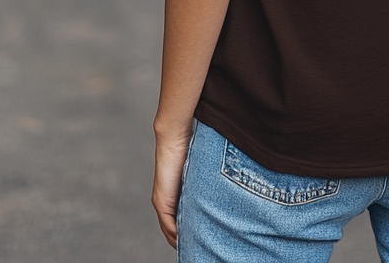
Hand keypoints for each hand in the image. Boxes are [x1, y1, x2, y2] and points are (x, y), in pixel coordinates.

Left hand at [152, 123, 193, 248]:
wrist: (174, 139)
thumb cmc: (191, 149)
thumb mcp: (200, 170)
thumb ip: (205, 182)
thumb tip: (226, 186)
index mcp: (176, 195)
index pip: (181, 221)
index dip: (190, 232)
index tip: (202, 239)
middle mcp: (166, 201)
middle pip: (174, 230)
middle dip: (187, 240)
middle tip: (201, 248)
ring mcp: (163, 202)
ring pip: (171, 231)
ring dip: (182, 240)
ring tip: (197, 248)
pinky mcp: (162, 201)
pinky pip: (169, 226)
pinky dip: (176, 236)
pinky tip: (185, 241)